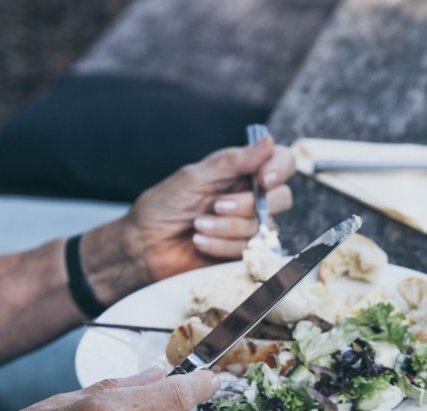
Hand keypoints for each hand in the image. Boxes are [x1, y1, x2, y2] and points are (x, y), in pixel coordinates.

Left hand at [80, 136, 295, 304]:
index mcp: (242, 172)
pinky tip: (199, 242)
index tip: (263, 178)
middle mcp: (251, 198)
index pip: (282, 162)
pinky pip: (249, 249)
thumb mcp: (195, 177)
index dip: (280, 169)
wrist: (144, 246)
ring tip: (197, 226)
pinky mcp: (242, 254)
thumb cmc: (164, 206)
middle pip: (281, 198)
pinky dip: (221, 245)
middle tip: (216, 205)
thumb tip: (269, 141)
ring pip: (263, 226)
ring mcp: (248, 227)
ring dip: (226, 226)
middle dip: (247, 204)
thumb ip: (233, 161)